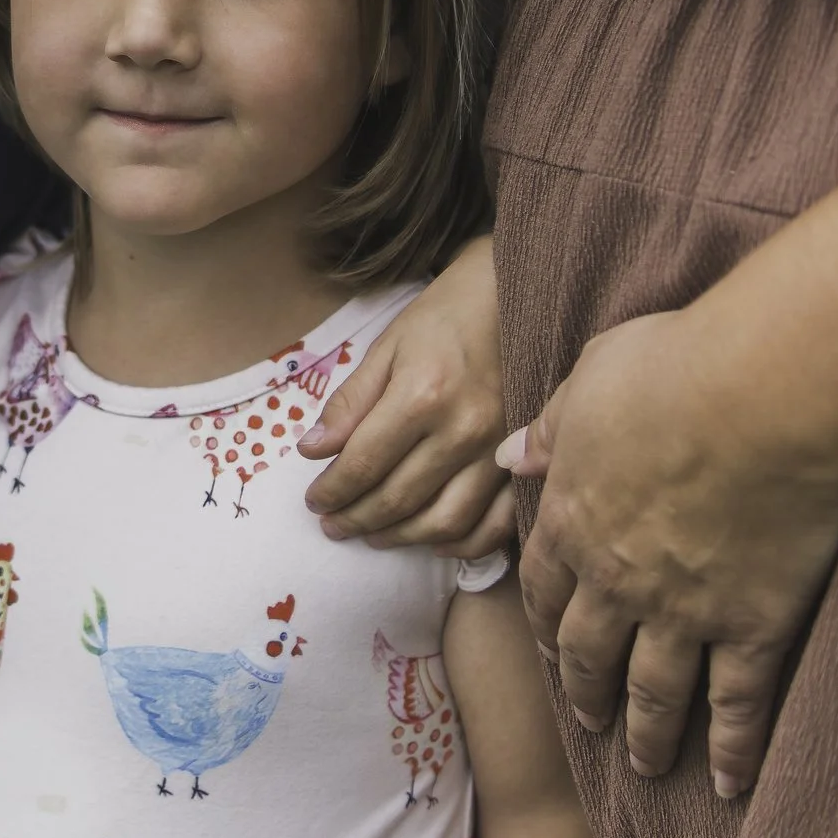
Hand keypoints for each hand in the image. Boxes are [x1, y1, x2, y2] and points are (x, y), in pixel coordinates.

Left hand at [301, 235, 511, 556]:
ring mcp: (500, 450)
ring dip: (402, 538)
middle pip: (399, 498)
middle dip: (357, 519)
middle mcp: (464, 430)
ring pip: (445, 521)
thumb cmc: (445, 316)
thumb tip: (311, 451)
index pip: (363, 464)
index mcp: (422, 396)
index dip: (332, 491)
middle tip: (332, 525)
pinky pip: (496, 523)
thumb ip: (350, 402)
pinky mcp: (526, 460)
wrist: (518, 294)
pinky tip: (434, 541)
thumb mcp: (388, 346)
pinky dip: (463, 543)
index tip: (313, 502)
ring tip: (373, 535)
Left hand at [498, 309, 837, 796]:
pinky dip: (734, 748)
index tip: (546, 646)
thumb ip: (550, 429)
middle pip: (588, 650)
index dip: (543, 620)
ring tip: (646, 765)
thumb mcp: (587, 381)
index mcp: (572, 517)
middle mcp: (616, 578)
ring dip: (646, 733)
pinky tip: (731, 782)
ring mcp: (683, 610)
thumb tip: (509, 455)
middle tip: (588, 720)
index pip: (542, 585)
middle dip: (585, 689)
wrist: (755, 399)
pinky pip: (737, 703)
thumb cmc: (672, 368)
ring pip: (654, 691)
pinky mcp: (753, 626)